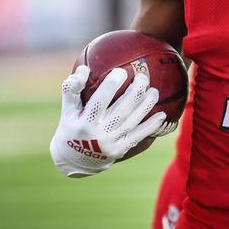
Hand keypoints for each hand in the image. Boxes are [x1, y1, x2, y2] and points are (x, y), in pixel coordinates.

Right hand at [49, 65, 166, 177]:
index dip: (111, 85)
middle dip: (135, 92)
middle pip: (122, 110)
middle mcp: (99, 133)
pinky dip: (151, 126)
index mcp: (84, 122)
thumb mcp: (67, 110)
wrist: (74, 161)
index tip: (122, 71)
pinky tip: (162, 115)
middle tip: (143, 78)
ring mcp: (111, 143)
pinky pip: (138, 136)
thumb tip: (84, 68)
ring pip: (133, 121)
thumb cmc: (71, 128)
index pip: (100, 101)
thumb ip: (72, 88)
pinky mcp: (120, 150)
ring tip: (154, 91)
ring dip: (146, 105)